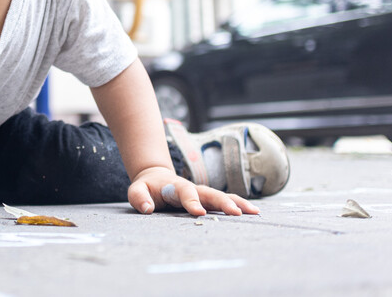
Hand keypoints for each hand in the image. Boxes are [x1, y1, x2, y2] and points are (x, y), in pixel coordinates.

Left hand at [127, 166, 258, 216]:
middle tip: (237, 213)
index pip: (185, 193)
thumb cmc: (147, 188)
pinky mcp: (209, 199)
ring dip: (238, 203)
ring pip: (223, 196)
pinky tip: (254, 213)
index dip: (192, 202)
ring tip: (254, 212)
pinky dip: (239, 205)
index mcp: (176, 187)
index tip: (199, 212)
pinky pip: (226, 201)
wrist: (156, 178)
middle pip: (211, 194)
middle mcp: (194, 188)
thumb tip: (147, 208)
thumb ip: (139, 198)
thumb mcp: (136, 191)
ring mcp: (203, 194)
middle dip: (224, 202)